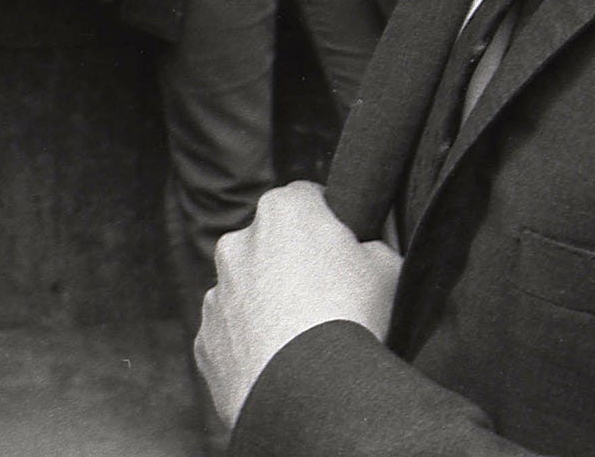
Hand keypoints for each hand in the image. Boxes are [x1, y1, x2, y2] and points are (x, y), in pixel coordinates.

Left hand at [195, 181, 402, 429]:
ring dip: (267, 307)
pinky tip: (281, 368)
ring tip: (303, 343)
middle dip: (292, 264)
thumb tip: (364, 250)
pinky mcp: (205, 340)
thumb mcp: (389, 268)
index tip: (344, 250)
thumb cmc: (354, 322)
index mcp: (282, 212)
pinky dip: (250, 347)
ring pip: (246, 292)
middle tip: (327, 300)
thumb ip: (372, 246)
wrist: (312, 396)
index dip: (329, 222)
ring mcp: (216, 294)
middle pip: (270, 244)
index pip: (307, 198)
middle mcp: (237, 244)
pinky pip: (231, 337)